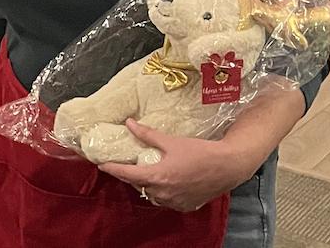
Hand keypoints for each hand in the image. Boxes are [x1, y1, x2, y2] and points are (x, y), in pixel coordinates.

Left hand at [97, 119, 250, 211]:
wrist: (228, 166)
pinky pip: (167, 201)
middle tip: (125, 165)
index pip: (128, 174)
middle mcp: (164, 193)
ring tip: (144, 173)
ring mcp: (176, 202)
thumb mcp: (171, 141)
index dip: (113, 169)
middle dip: (131, 176)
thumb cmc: (200, 152)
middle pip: (139, 186)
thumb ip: (147, 135)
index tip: (102, 165)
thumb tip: (129, 123)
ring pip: (152, 195)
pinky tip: (164, 183)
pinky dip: (162, 193)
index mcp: (158, 177)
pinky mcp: (186, 206)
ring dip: (146, 186)